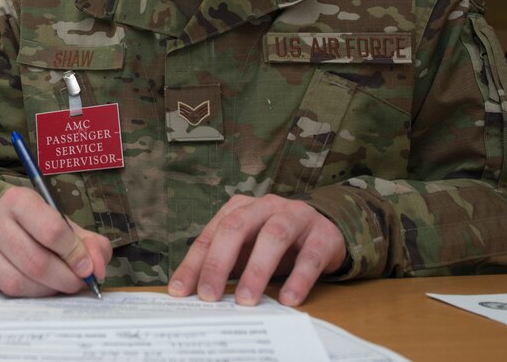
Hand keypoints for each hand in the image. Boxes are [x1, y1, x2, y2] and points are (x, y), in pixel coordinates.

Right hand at [0, 186, 112, 296]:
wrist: (0, 224)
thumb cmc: (38, 225)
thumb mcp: (67, 226)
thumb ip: (91, 244)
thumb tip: (96, 269)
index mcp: (18, 199)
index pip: (52, 230)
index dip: (75, 254)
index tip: (87, 268)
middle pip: (36, 260)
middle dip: (63, 278)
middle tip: (77, 283)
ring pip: (19, 280)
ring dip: (46, 289)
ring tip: (58, 285)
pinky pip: (6, 290)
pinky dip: (29, 294)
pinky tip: (38, 286)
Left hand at [168, 193, 345, 306]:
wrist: (327, 231)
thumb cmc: (277, 243)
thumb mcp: (248, 248)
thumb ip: (225, 264)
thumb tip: (195, 293)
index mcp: (241, 208)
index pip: (212, 234)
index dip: (195, 263)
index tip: (180, 290)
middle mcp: (265, 206)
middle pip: (237, 227)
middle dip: (219, 262)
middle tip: (209, 295)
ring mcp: (296, 217)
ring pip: (274, 237)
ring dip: (257, 270)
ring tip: (246, 299)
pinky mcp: (323, 235)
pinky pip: (310, 257)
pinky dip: (298, 279)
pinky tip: (288, 299)